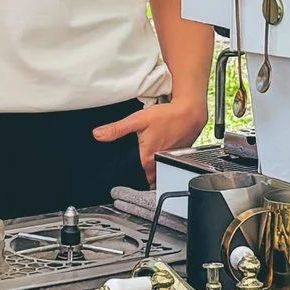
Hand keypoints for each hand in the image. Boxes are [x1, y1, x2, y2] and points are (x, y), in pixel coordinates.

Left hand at [92, 95, 206, 180]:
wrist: (190, 113)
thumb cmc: (167, 116)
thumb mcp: (138, 120)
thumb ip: (117, 129)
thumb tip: (98, 134)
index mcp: (147, 159)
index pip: (132, 176)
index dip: (125, 175)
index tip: (118, 176)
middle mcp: (159, 164)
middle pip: (145, 176)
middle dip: (138, 175)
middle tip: (129, 169)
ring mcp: (169, 163)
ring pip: (156, 172)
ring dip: (150, 170)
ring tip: (143, 164)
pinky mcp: (177, 158)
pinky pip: (165, 165)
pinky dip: (160, 162)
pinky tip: (157, 153)